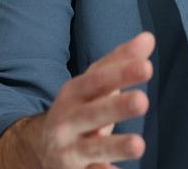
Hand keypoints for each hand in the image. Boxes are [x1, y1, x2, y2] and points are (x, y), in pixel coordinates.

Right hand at [0, 32, 154, 168]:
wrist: (39, 148)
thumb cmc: (79, 109)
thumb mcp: (93, 85)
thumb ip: (119, 61)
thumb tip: (148, 38)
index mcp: (74, 93)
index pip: (97, 81)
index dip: (121, 73)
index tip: (147, 67)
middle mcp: (67, 121)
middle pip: (93, 114)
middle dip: (116, 108)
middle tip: (142, 101)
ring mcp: (69, 150)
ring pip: (92, 149)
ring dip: (115, 147)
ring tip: (139, 145)